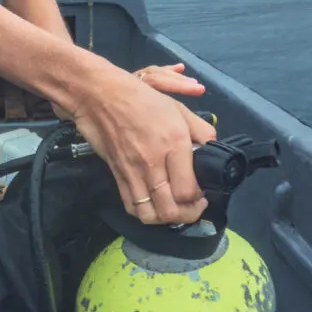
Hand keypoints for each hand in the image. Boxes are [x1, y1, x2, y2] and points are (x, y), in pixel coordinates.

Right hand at [57, 66, 217, 225]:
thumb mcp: (177, 107)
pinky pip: (132, 207)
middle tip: (193, 204)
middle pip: (172, 210)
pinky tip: (154, 202)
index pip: (189, 191)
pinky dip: (146, 213)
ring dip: (167, 217)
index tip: (203, 191)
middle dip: (188, 214)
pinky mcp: (117, 175)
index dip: (200, 198)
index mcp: (173, 143)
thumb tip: (213, 150)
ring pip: (152, 215)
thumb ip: (201, 130)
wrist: (99, 95)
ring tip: (174, 206)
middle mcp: (153, 162)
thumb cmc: (141, 97)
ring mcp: (133, 172)